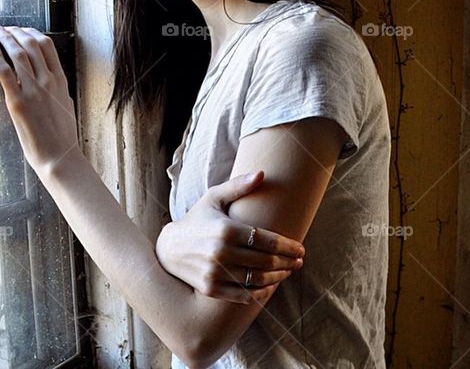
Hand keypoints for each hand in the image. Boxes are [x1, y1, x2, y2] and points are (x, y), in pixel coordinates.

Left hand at [0, 26, 80, 171]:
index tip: (24, 29)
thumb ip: (57, 88)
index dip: (33, 33)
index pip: (48, 46)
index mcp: (61, 81)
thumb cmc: (62, 135)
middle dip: (18, 32)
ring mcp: (33, 90)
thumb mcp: (66, 103)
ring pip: (19, 54)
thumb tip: (47, 78)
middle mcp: (48, 81)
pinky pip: (6, 72)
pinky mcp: (18, 101)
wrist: (58, 155)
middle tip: (7, 28)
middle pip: (32, 45)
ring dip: (6, 39)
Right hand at [156, 171, 305, 303]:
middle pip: (266, 261)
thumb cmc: (197, 219)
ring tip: (289, 271)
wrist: (168, 248)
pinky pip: (243, 295)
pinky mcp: (210, 289)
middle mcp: (221, 252)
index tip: (301, 249)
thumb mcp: (213, 198)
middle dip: (288, 262)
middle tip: (299, 261)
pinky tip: (270, 286)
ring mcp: (215, 273)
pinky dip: (260, 293)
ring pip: (257, 279)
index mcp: (227, 229)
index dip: (289, 246)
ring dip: (278, 276)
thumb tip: (262, 173)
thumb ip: (238, 186)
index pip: (267, 240)